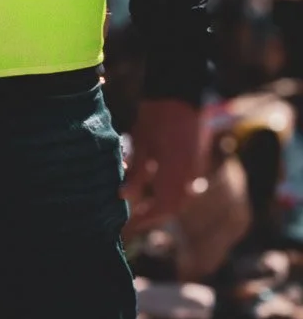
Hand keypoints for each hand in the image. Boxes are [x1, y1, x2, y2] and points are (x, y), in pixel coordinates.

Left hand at [123, 97, 201, 232]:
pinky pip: (184, 187)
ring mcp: (194, 168)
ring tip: (140, 208)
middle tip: (132, 221)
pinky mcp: (194, 162)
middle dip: (154, 216)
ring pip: (181, 198)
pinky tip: (153, 191)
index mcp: (176, 173)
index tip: (129, 225)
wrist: (180, 94)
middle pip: (174, 206)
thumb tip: (124, 197)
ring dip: (163, 206)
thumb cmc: (157, 116)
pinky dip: (170, 194)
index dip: (146, 218)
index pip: (163, 207)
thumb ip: (137, 172)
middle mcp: (189, 175)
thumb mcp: (142, 143)